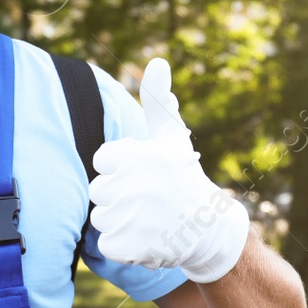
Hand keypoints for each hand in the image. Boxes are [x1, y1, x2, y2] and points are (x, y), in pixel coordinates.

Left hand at [88, 58, 248, 282]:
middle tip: (149, 201)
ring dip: (120, 223)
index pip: (101, 162)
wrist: (210, 230)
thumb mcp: (170, 137)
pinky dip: (123, 247)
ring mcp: (134, 217)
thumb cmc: (183, 177)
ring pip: (99, 218)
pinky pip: (106, 244)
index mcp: (139, 155)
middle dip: (119, 197)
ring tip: (148, 220)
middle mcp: (137, 184)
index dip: (120, 171)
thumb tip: (157, 60)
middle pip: (97, 191)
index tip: (145, 176)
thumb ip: (157, 101)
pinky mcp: (131, 246)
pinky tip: (147, 240)